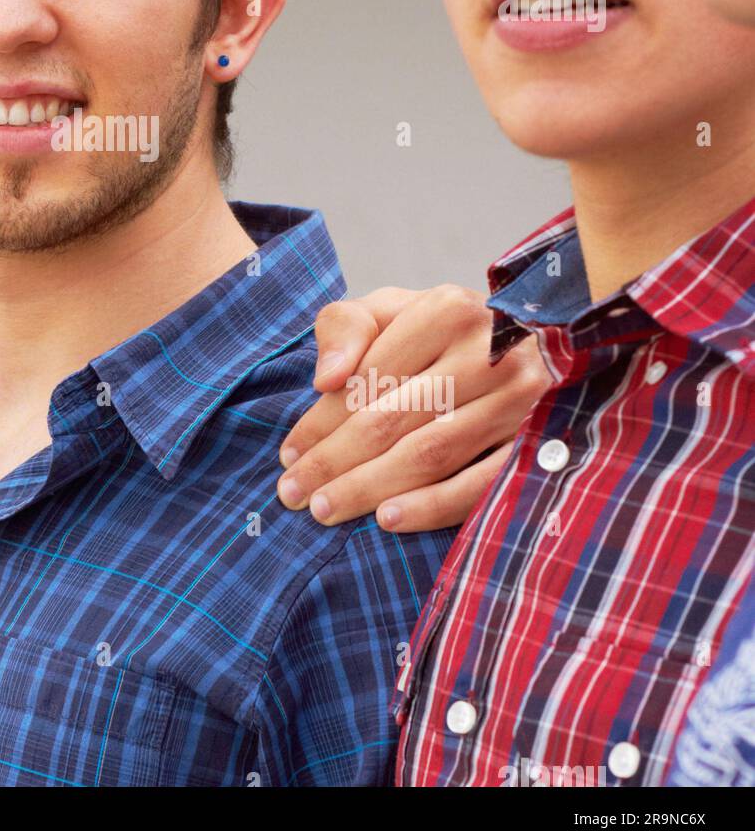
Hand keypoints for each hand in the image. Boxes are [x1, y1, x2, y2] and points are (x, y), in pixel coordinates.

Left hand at [276, 285, 549, 531]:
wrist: (529, 345)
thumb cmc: (439, 332)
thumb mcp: (390, 310)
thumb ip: (345, 327)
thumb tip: (325, 379)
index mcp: (447, 310)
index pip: (368, 376)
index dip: (322, 420)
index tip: (288, 454)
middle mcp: (490, 351)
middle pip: (392, 418)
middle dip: (335, 461)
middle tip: (294, 493)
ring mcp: (521, 399)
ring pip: (430, 454)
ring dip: (370, 487)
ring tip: (325, 509)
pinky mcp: (541, 443)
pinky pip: (480, 486)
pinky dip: (432, 506)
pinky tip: (387, 519)